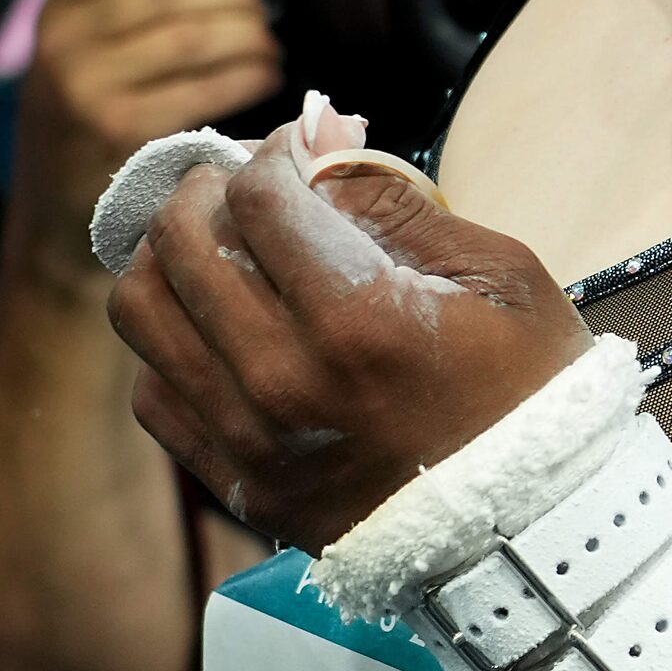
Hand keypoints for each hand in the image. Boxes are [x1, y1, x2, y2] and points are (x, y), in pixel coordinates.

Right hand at [13, 0, 282, 254]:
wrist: (54, 223)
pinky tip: (263, 75)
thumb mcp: (84, 61)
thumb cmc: (89, 129)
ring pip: (190, 38)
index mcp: (55, 17)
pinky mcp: (120, 135)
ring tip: (269, 45)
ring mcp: (86, 92)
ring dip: (248, 35)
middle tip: (261, 6)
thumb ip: (126, 12)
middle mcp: (61, 48)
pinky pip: (202, 89)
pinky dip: (246, 75)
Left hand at [108, 109, 591, 548]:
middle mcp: (285, 378)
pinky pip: (152, 390)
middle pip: (180, 241)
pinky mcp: (238, 482)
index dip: (274, 151)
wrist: (530, 528)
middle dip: (210, 189)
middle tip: (250, 186)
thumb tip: (321, 142)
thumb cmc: (529, 391)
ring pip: (141, 310)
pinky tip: (223, 326)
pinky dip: (172, 341)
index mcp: (360, 320)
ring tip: (219, 246)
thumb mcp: (500, 274)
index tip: (302, 149)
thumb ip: (399, 203)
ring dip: (169, 257)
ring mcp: (250, 438)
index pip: (257, 197)